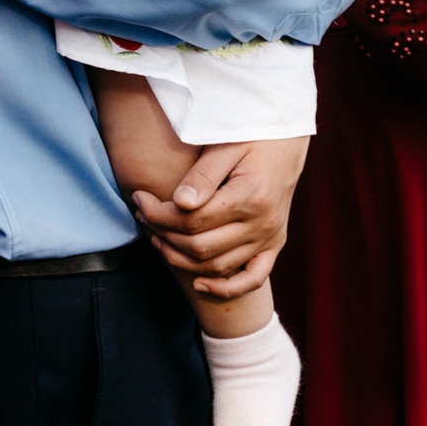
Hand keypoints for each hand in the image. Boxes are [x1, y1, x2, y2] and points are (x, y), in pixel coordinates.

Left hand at [131, 136, 306, 299]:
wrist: (286, 144)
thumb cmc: (251, 137)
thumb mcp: (225, 145)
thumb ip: (203, 175)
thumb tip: (179, 203)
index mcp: (251, 195)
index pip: (193, 219)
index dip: (159, 215)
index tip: (140, 199)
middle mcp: (263, 223)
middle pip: (200, 246)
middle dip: (163, 234)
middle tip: (142, 216)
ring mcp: (270, 238)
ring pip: (217, 265)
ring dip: (181, 258)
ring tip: (157, 237)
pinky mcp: (273, 246)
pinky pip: (251, 279)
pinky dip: (225, 288)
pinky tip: (199, 283)